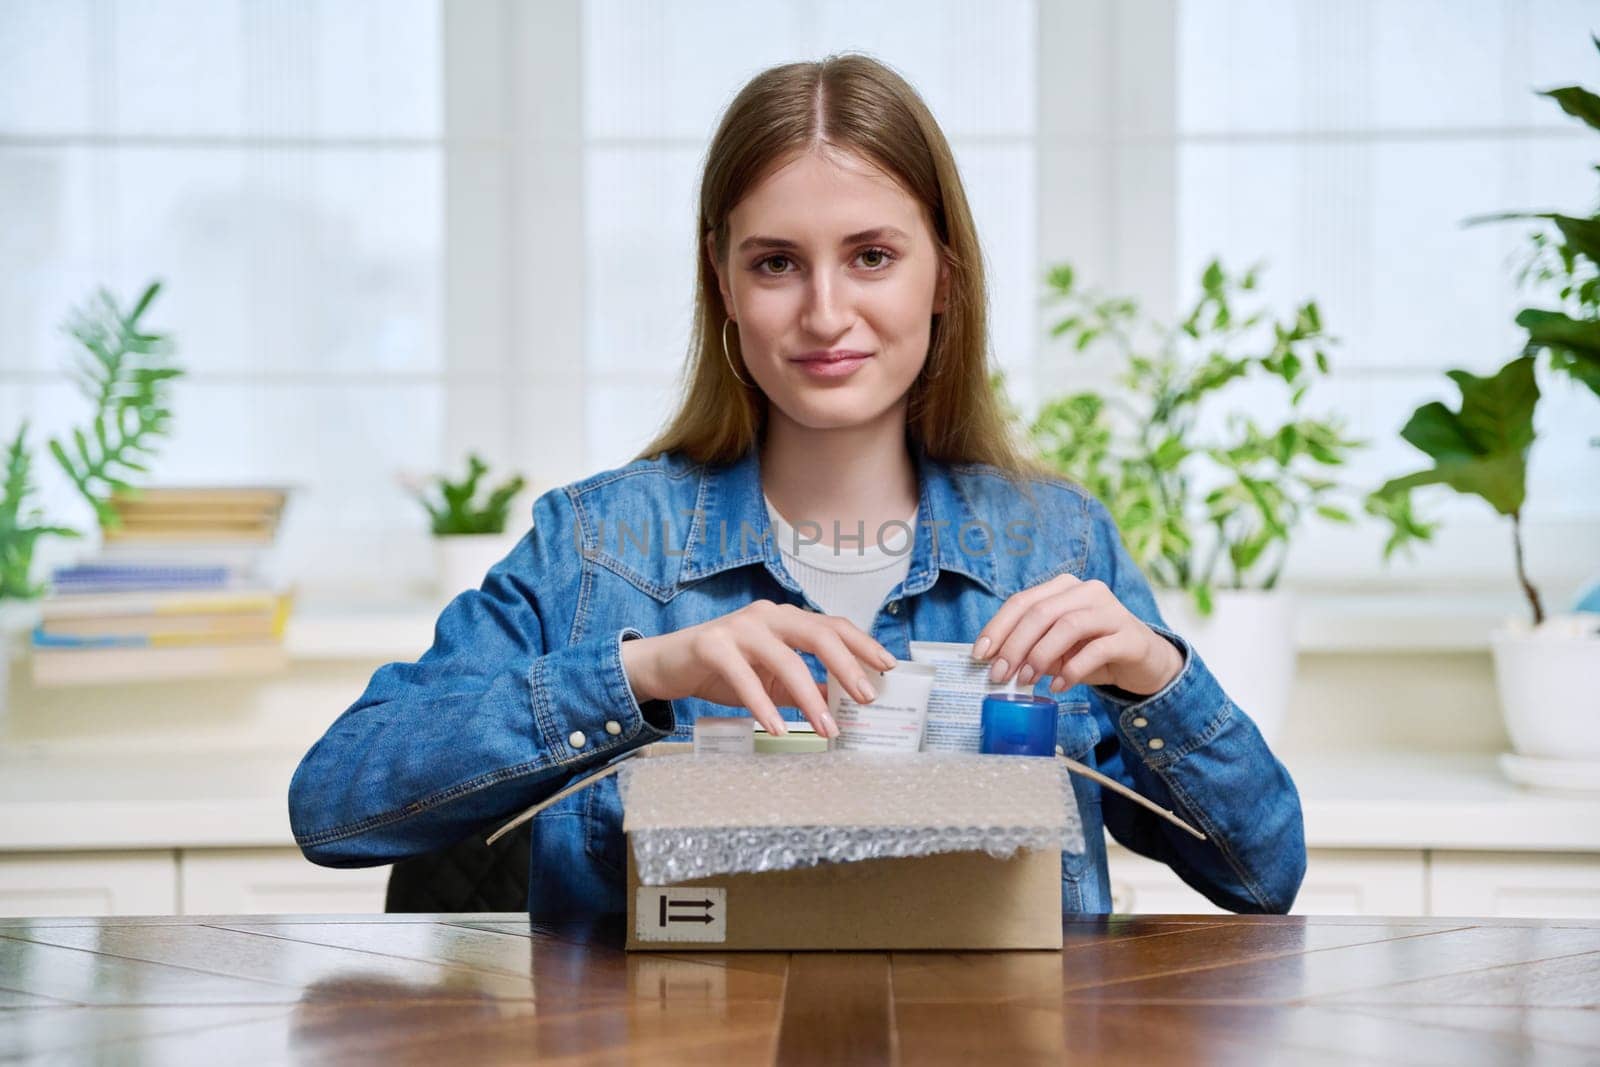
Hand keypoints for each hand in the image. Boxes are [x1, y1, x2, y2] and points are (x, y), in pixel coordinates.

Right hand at [619, 600, 895, 737]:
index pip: (833, 626)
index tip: (889, 667)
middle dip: (847, 665)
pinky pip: (745, 677)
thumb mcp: (770, 678)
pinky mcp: (712, 645)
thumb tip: (843, 704)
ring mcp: (739, 627)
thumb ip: (803, 686)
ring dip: (810, 697)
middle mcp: (767, 615)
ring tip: (827, 729)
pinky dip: (763, 705)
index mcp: (785, 619)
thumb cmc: (723, 670)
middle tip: (867, 697)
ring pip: (785, 658)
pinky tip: (776, 728)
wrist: (667, 664)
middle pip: (818, 633)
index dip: (863, 644)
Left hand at [971, 574, 1182, 696]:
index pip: (1022, 601)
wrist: (1144, 662)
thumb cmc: (1092, 652)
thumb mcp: (1056, 649)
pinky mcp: (1129, 635)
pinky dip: (1072, 670)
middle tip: (1000, 676)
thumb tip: (995, 663)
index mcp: (1063, 587)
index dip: (998, 627)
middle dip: (1014, 645)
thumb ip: (1030, 649)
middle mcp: (1087, 591)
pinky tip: (1058, 687)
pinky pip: (1096, 649)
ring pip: (1067, 626)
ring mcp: (1111, 610)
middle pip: (1041, 612)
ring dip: (1040, 656)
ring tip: (1026, 681)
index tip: (979, 654)